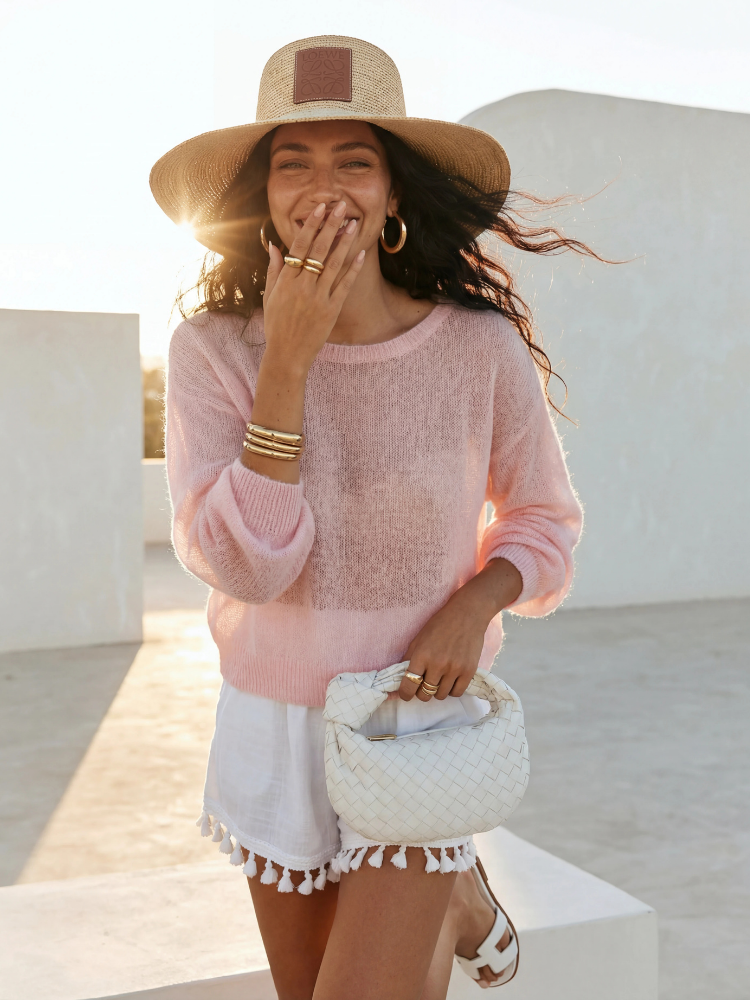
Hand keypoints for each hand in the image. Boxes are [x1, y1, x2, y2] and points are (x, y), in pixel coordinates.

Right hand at [262, 200, 364, 376]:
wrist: (287, 355)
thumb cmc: (276, 326)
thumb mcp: (270, 296)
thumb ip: (274, 270)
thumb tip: (273, 245)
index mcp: (286, 281)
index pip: (299, 246)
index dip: (311, 225)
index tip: (319, 208)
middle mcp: (302, 286)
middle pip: (319, 249)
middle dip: (331, 225)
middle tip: (341, 206)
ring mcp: (318, 298)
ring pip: (334, 264)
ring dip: (344, 242)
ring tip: (353, 224)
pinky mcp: (331, 310)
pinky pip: (345, 285)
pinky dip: (353, 269)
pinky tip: (360, 254)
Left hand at [397, 558, 522, 701]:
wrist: (467, 614)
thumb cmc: (440, 624)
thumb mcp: (419, 639)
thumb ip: (408, 659)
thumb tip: (399, 679)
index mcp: (421, 655)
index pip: (408, 686)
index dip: (405, 694)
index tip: (406, 694)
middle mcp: (437, 664)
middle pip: (425, 694)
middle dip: (421, 692)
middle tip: (424, 684)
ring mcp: (454, 669)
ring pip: (441, 696)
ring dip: (437, 691)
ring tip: (439, 679)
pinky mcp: (469, 671)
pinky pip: (457, 693)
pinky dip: (452, 690)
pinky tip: (450, 681)